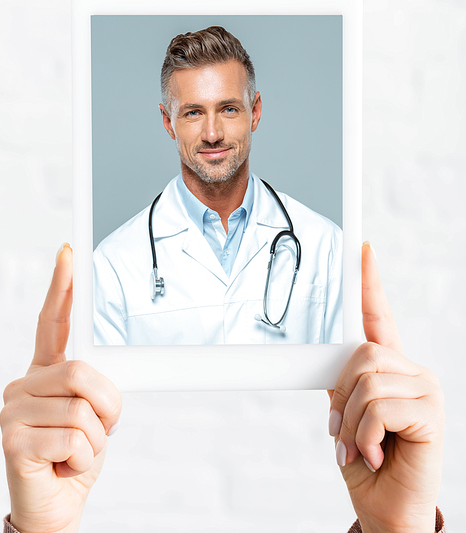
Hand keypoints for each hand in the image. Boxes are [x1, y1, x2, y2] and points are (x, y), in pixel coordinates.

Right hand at [0, 245, 121, 532]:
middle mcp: (23, 385)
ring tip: (78, 451)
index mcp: (44, 372)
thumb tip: (102, 364)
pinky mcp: (12, 440)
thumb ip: (94, 384)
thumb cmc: (75, 456)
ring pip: (82, 408)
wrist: (57, 507)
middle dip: (106, 404)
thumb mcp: (94, 414)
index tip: (68, 254)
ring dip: (98, 437)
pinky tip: (63, 465)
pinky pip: (74, 437)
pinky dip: (84, 457)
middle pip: (80, 370)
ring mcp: (13, 411)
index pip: (51, 323)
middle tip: (101, 427)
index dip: (61, 287)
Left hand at [328, 243, 443, 532]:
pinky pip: (378, 406)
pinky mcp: (431, 410)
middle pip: (361, 352)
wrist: (386, 510)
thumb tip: (323, 354)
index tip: (362, 249)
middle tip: (344, 430)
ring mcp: (425, 388)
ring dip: (350, 422)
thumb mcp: (345, 415)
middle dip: (341, 395)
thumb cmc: (366, 462)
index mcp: (388, 368)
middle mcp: (410, 370)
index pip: (378, 315)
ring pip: (365, 380)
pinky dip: (363, 435)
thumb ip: (340, 382)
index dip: (369, 281)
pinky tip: (375, 454)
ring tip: (359, 446)